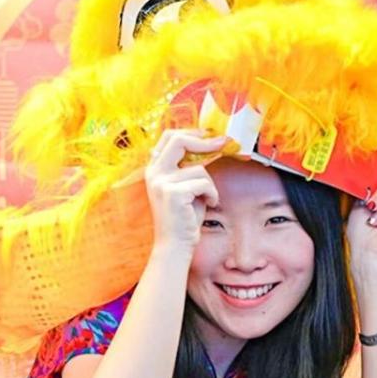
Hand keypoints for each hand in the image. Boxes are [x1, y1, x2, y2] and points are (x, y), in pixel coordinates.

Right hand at [144, 129, 224, 250]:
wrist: (174, 245)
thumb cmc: (183, 217)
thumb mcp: (184, 186)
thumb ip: (188, 167)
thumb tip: (210, 144)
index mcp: (154, 169)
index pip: (168, 137)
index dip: (190, 132)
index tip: (209, 135)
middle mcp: (154, 173)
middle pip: (178, 140)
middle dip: (203, 140)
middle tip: (223, 142)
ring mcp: (161, 182)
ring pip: (199, 169)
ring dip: (210, 185)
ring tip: (207, 199)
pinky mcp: (173, 193)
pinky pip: (204, 183)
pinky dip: (212, 194)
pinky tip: (209, 205)